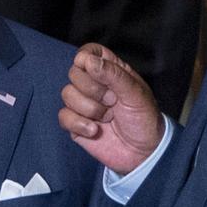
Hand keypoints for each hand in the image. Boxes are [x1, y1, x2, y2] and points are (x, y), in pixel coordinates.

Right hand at [59, 44, 162, 174]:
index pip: (88, 52)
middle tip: (113, 102)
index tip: (98, 72)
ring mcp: (83, 104)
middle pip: (74, 73)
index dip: (87, 59)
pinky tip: (95, 131)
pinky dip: (79, 124)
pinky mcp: (75, 123)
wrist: (142, 153)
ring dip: (89, 109)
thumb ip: (113, 74)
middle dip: (94, 91)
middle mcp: (94, 84)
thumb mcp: (135, 94)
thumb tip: (88, 60)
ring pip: (67, 94)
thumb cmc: (143, 119)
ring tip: (108, 118)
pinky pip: (63, 116)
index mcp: (110, 70)